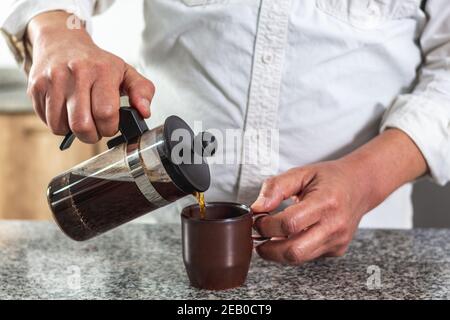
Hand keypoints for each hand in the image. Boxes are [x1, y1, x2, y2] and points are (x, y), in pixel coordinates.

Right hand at [26, 11, 154, 142]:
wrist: (62, 40)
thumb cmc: (97, 62)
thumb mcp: (125, 71)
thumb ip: (142, 91)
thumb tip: (144, 112)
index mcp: (102, 70)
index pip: (106, 113)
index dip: (110, 128)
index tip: (111, 124)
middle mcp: (76, 73)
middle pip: (81, 124)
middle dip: (92, 135)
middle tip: (96, 128)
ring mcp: (53, 79)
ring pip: (61, 126)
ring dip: (73, 131)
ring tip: (81, 119)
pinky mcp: (36, 86)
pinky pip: (46, 121)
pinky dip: (58, 124)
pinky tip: (66, 112)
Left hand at [251, 160, 367, 264]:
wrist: (360, 186)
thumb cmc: (330, 178)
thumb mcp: (301, 172)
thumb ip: (276, 187)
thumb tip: (257, 207)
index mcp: (326, 202)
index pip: (289, 224)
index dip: (267, 225)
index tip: (258, 219)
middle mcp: (335, 225)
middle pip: (294, 251)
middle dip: (268, 248)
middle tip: (257, 236)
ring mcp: (338, 241)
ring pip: (299, 258)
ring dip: (277, 252)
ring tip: (270, 237)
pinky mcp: (337, 250)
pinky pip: (308, 256)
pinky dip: (292, 249)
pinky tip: (289, 236)